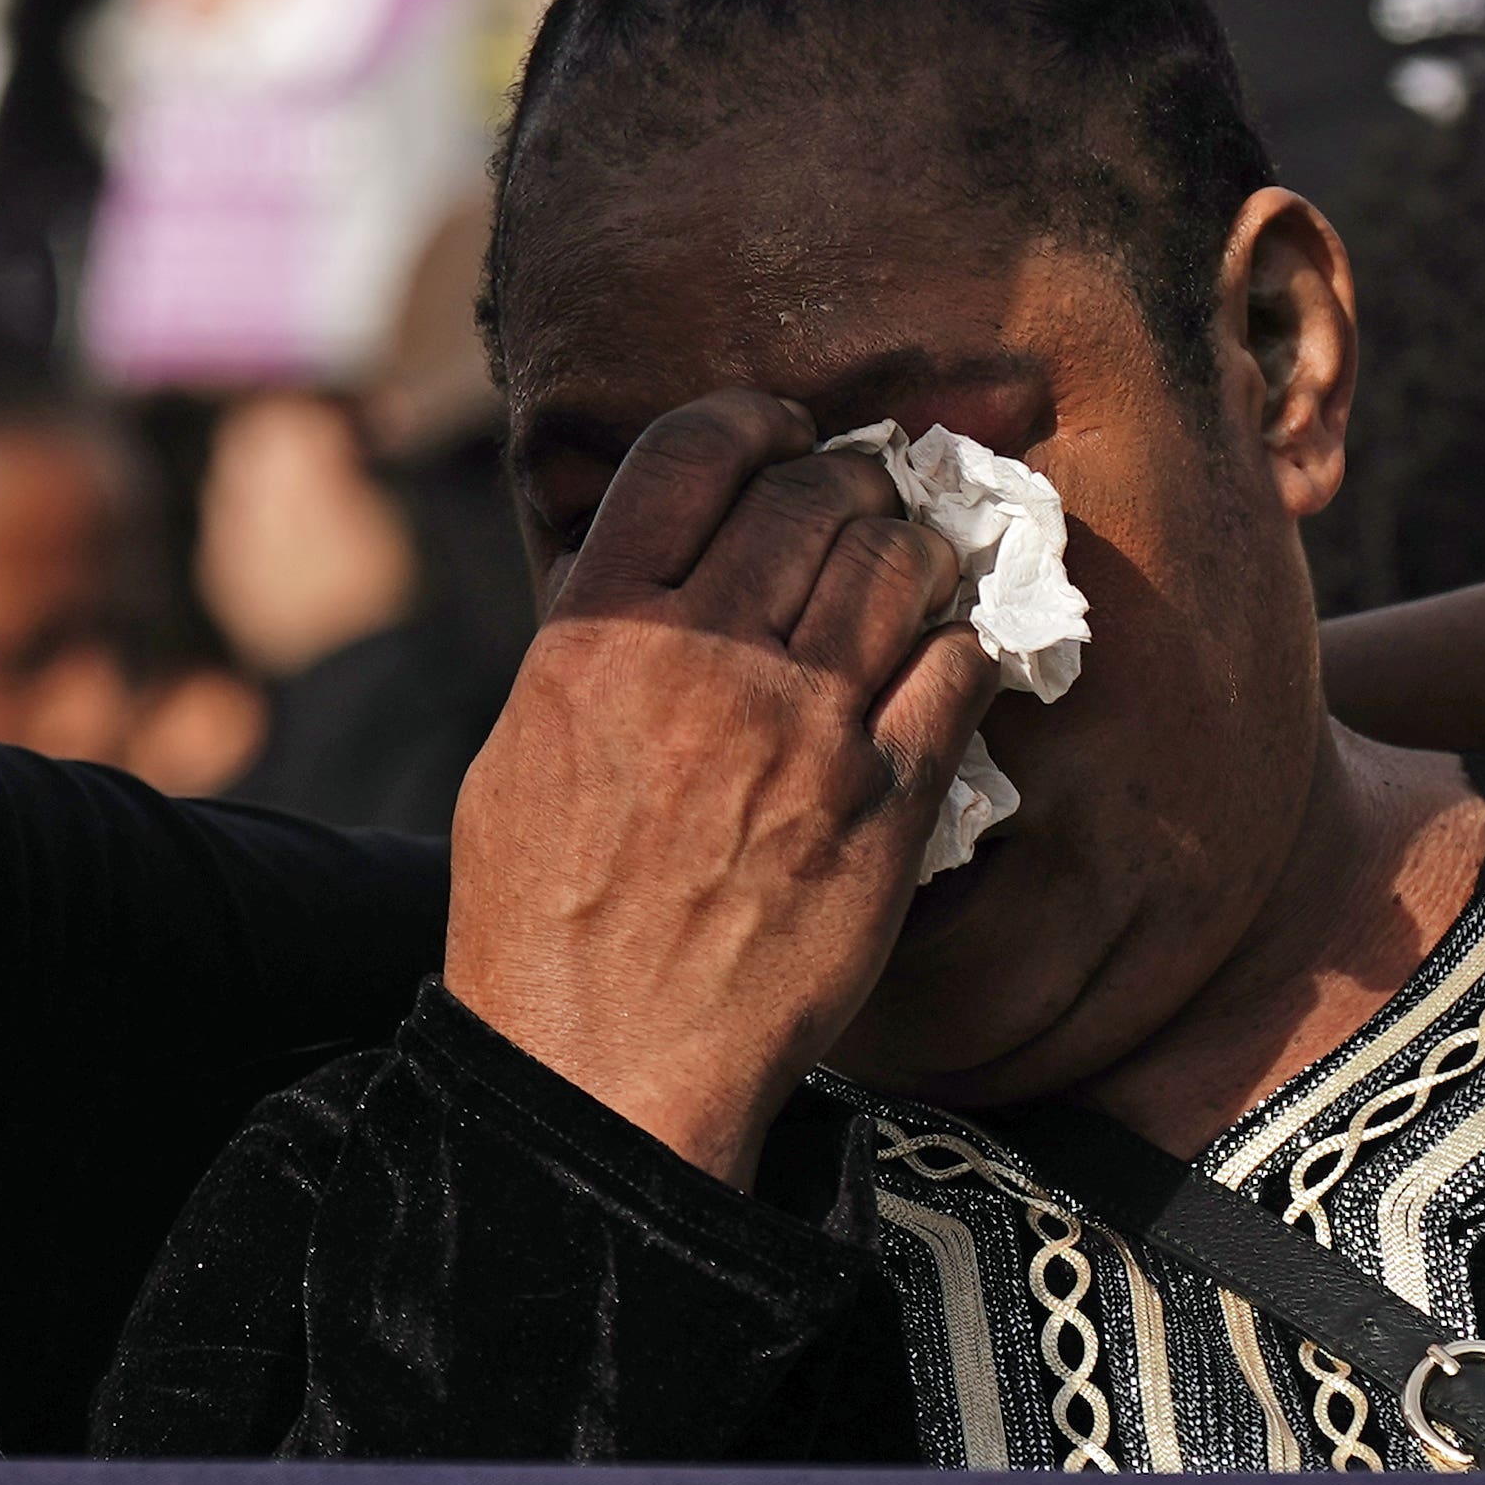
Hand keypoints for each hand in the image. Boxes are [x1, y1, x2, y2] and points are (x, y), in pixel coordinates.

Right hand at [443, 395, 1006, 1187]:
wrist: (605, 1065)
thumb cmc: (545, 918)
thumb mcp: (524, 743)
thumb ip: (598, 636)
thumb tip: (670, 560)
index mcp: (599, 635)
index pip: (691, 453)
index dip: (751, 420)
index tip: (780, 432)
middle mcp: (704, 660)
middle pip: (812, 494)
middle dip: (847, 478)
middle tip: (858, 499)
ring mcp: (805, 729)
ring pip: (899, 563)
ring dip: (916, 545)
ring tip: (912, 564)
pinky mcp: (885, 804)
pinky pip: (958, 668)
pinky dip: (960, 642)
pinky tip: (942, 656)